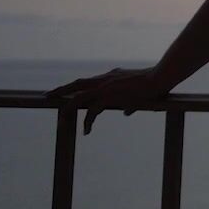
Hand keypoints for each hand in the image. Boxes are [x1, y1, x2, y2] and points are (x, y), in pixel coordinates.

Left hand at [46, 66, 178, 132]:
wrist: (160, 77)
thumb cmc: (155, 83)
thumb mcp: (139, 93)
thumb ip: (130, 103)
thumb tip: (126, 112)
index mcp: (111, 77)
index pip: (89, 82)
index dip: (77, 88)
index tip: (68, 92)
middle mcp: (105, 80)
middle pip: (77, 84)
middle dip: (62, 90)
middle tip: (49, 95)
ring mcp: (106, 87)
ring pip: (79, 97)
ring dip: (68, 107)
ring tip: (61, 118)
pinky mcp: (109, 96)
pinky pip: (92, 111)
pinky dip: (87, 121)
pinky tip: (87, 131)